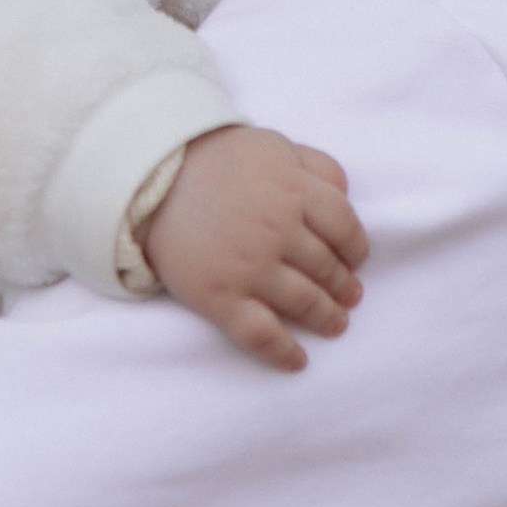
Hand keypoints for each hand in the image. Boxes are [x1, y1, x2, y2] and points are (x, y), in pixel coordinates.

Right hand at [141, 125, 368, 373]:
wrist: (150, 177)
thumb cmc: (216, 159)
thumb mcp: (274, 145)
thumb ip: (316, 166)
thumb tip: (345, 197)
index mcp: (294, 191)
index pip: (345, 228)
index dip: (356, 249)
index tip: (355, 260)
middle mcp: (278, 230)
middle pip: (327, 268)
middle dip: (344, 287)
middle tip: (349, 297)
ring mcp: (249, 266)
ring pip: (304, 302)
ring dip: (326, 317)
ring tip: (335, 324)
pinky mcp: (219, 296)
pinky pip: (260, 333)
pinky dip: (283, 352)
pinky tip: (297, 361)